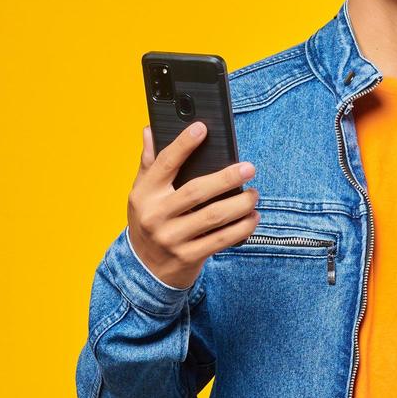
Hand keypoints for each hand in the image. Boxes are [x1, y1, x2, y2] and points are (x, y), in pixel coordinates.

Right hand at [127, 122, 260, 288]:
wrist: (144, 269)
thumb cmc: (149, 221)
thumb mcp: (142, 194)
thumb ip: (149, 163)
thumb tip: (149, 130)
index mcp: (144, 194)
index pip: (165, 164)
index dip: (183, 144)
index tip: (202, 128)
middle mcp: (155, 216)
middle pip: (196, 191)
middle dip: (226, 178)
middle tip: (249, 168)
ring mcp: (172, 238)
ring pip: (213, 217)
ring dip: (240, 204)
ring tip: (254, 194)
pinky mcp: (188, 257)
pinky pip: (221, 240)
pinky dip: (242, 228)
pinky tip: (253, 217)